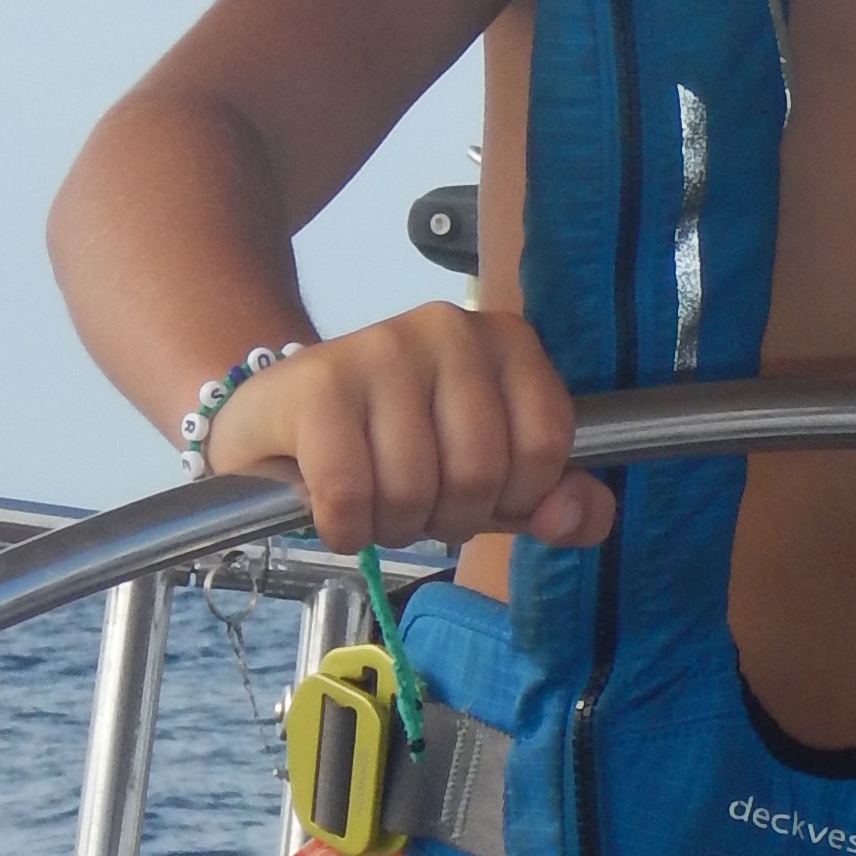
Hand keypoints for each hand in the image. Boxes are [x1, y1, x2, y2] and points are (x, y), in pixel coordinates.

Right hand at [203, 306, 613, 555]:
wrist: (277, 416)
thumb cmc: (396, 445)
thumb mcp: (493, 478)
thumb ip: (554, 501)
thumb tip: (578, 515)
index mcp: (507, 340)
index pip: (546, 446)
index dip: (515, 498)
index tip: (479, 491)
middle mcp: (449, 327)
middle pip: (480, 473)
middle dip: (448, 517)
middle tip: (415, 499)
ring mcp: (381, 347)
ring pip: (415, 490)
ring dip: (391, 526)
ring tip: (373, 498)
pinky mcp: (318, 384)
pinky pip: (350, 496)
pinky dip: (344, 528)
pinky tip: (333, 508)